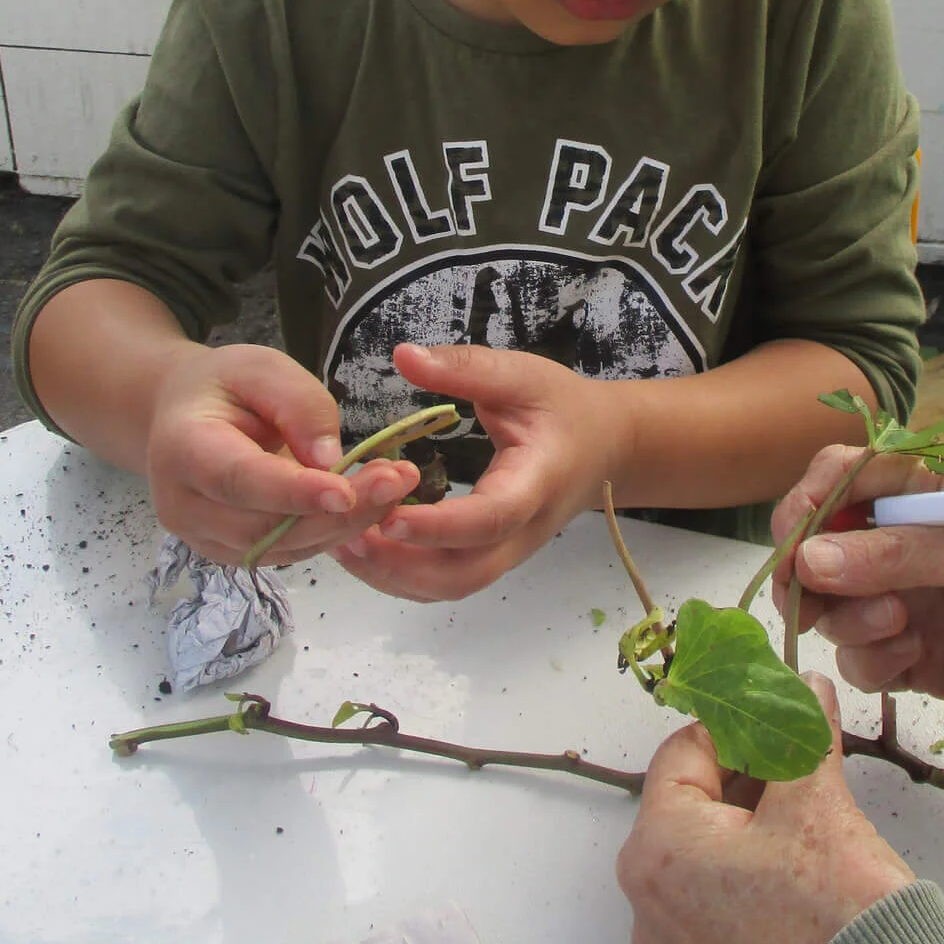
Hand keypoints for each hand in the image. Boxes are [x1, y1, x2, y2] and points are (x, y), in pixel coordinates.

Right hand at [145, 344, 418, 565]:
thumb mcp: (260, 370)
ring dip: (346, 524)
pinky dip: (334, 533)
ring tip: (396, 487)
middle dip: (339, 510)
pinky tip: (371, 505)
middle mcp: (186, 506)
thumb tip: (331, 460)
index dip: (292, 491)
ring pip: (284, 547)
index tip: (346, 491)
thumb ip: (296, 406)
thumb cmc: (225, 387)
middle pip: (266, 525)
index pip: (238, 479)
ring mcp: (206, 538)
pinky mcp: (233, 552)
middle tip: (398, 480)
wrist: (186, 419)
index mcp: (183, 449)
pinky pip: (290, 552)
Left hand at [336, 342, 628, 601]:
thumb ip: (465, 368)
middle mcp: (521, 532)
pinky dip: (400, 575)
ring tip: (340, 542)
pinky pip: (444, 581)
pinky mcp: (490, 556)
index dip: (439, 525)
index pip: (490, 518)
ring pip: (448, 587)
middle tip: (343, 536)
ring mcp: (507, 552)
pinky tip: (363, 547)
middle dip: (400, 565)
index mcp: (535, 483)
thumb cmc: (563, 408)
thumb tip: (402, 355)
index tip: (387, 517)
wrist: (604, 448)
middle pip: (462, 575)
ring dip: (392, 575)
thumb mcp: (522, 375)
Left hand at [616, 675, 913, 943]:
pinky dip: (753, 892)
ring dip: (751, 836)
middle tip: (804, 768)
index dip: (736, 729)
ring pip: (706, 867)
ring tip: (812, 824)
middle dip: (747, 782)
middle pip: (690, 813)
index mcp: (657, 851)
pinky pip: (720, 919)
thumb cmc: (836, 909)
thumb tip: (804, 689)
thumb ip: (803, 736)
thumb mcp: (818, 802)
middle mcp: (648, 910)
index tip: (781, 719)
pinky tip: (805, 887)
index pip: (683, 756)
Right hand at [772, 444, 943, 725]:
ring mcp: (908, 601)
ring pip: (833, 611)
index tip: (787, 542)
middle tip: (813, 601)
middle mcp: (905, 544)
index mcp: (924, 494)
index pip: (840, 479)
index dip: (805, 503)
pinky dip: (874, 662)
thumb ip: (899, 552)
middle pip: (818, 551)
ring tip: (900, 626)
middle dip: (809, 577)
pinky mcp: (916, 658)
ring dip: (850, 620)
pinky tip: (915, 655)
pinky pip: (862, 662)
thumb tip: (808, 559)